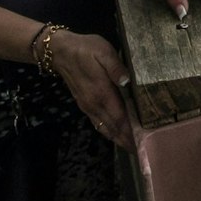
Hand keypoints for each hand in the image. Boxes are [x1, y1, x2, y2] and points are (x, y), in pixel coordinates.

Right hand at [50, 30, 133, 149]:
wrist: (59, 52)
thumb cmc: (85, 49)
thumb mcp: (103, 51)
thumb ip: (116, 67)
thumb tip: (127, 82)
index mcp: (102, 93)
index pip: (119, 118)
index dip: (129, 132)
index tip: (140, 144)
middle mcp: (94, 104)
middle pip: (112, 127)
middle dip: (125, 140)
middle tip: (140, 151)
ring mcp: (88, 106)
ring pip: (104, 127)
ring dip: (117, 137)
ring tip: (130, 146)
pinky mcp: (84, 104)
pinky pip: (97, 122)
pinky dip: (107, 130)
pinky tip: (114, 133)